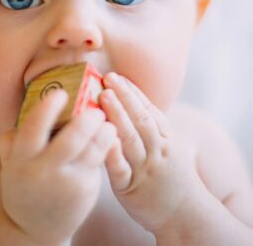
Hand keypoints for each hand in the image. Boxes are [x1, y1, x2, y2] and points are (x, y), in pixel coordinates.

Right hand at [0, 89, 116, 244]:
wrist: (34, 228)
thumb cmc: (24, 185)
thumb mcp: (11, 164)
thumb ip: (13, 140)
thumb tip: (23, 114)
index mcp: (22, 160)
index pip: (34, 128)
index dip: (48, 109)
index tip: (61, 93)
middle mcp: (44, 171)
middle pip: (72, 139)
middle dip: (87, 120)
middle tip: (96, 108)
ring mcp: (68, 183)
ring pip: (92, 150)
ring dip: (104, 132)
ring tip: (107, 122)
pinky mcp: (86, 190)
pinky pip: (99, 161)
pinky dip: (107, 145)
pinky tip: (110, 135)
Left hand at [99, 73, 199, 233]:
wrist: (184, 213)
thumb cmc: (168, 173)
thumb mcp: (167, 145)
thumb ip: (150, 125)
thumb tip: (127, 98)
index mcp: (165, 137)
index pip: (148, 109)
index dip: (132, 91)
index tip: (117, 75)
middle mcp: (157, 150)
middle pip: (141, 119)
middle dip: (124, 97)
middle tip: (108, 78)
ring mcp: (144, 169)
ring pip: (131, 139)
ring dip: (118, 116)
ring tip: (104, 96)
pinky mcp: (130, 188)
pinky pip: (121, 169)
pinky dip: (114, 154)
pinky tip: (104, 138)